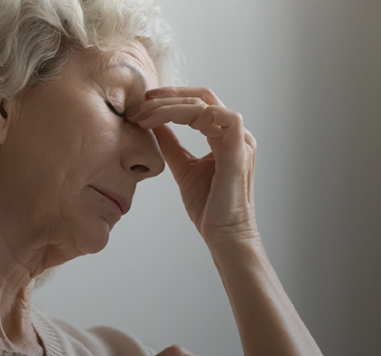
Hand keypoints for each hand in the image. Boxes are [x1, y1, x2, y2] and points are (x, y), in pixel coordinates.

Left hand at [127, 87, 259, 248]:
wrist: (224, 234)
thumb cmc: (208, 206)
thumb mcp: (183, 168)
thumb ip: (172, 145)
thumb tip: (154, 125)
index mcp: (225, 135)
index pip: (198, 103)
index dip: (170, 98)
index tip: (142, 104)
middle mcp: (236, 133)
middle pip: (203, 96)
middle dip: (168, 96)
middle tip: (139, 105)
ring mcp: (241, 140)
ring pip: (206, 104)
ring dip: (171, 106)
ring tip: (144, 116)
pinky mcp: (240, 150)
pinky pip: (221, 118)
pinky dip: (192, 114)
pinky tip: (167, 121)